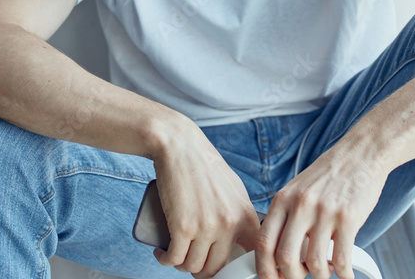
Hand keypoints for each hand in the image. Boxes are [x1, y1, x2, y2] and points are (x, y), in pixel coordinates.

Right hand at [150, 118, 260, 278]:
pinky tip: (163, 254)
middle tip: (192, 261)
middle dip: (203, 270)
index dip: (238, 269)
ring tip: (175, 254)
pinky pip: (174, 259)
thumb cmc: (205, 166)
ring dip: (181, 265)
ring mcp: (206, 227)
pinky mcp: (182, 226)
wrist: (181, 147)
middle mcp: (229, 224)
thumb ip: (242, 214)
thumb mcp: (235, 190)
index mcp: (246, 216)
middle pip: (217, 268)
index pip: (251, 256)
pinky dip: (165, 261)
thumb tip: (246, 240)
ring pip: (193, 266)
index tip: (224, 270)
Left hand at [254, 143, 387, 278]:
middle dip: (291, 277)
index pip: (263, 243)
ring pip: (315, 263)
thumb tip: (278, 254)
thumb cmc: (330, 173)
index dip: (264, 269)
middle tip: (300, 277)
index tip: (272, 278)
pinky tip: (346, 273)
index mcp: (284, 199)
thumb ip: (286, 216)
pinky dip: (344, 274)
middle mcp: (301, 205)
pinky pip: (342, 259)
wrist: (361, 153)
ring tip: (326, 271)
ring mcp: (325, 212)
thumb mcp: (298, 188)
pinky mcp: (349, 218)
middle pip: (285, 258)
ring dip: (319, 275)